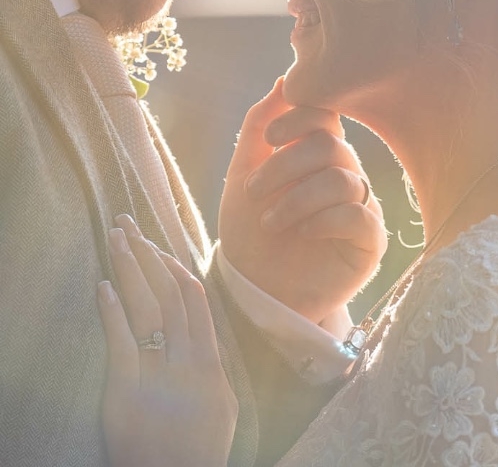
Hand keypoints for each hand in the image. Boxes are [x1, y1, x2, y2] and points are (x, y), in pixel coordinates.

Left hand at [97, 215, 237, 466]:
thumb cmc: (199, 454)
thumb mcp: (223, 408)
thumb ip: (215, 368)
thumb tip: (204, 335)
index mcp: (211, 364)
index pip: (194, 301)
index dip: (174, 269)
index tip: (157, 248)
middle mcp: (189, 363)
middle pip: (169, 294)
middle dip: (147, 255)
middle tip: (128, 225)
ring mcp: (160, 376)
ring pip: (148, 308)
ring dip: (130, 269)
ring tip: (116, 239)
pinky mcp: (128, 393)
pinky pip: (121, 343)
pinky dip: (112, 311)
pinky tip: (102, 287)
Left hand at [219, 79, 387, 323]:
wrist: (254, 290)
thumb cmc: (249, 229)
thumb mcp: (243, 172)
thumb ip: (260, 124)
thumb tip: (284, 80)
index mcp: (318, 151)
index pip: (326, 114)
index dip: (300, 117)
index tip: (269, 139)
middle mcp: (344, 172)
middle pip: (330, 145)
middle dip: (285, 165)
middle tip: (254, 191)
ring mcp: (360, 206)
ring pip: (342, 179)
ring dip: (296, 199)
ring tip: (270, 221)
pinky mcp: (370, 242)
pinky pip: (359, 215)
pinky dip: (323, 220)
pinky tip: (302, 233)